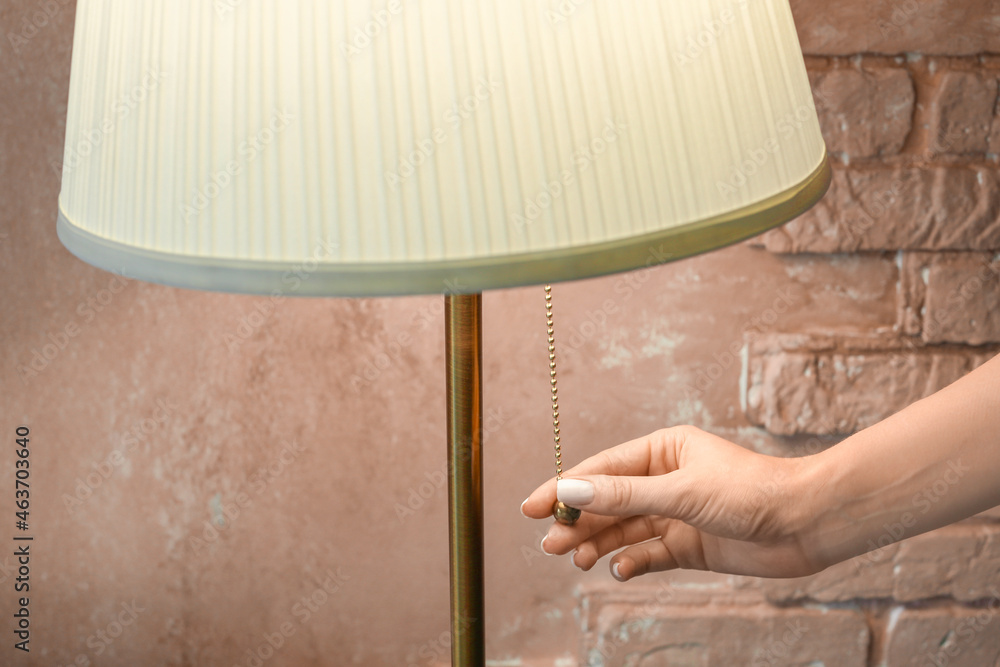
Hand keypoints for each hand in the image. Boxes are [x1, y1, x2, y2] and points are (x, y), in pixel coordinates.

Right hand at [521, 426, 826, 581]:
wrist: (808, 524)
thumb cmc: (752, 492)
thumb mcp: (681, 492)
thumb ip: (624, 496)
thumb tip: (571, 492)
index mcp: (663, 450)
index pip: (602, 469)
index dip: (565, 488)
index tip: (531, 506)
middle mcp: (666, 479)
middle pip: (609, 501)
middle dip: (579, 522)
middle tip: (549, 543)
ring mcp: (677, 513)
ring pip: (626, 529)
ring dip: (600, 544)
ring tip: (573, 560)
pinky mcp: (691, 544)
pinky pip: (650, 553)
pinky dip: (632, 562)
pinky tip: (620, 571)